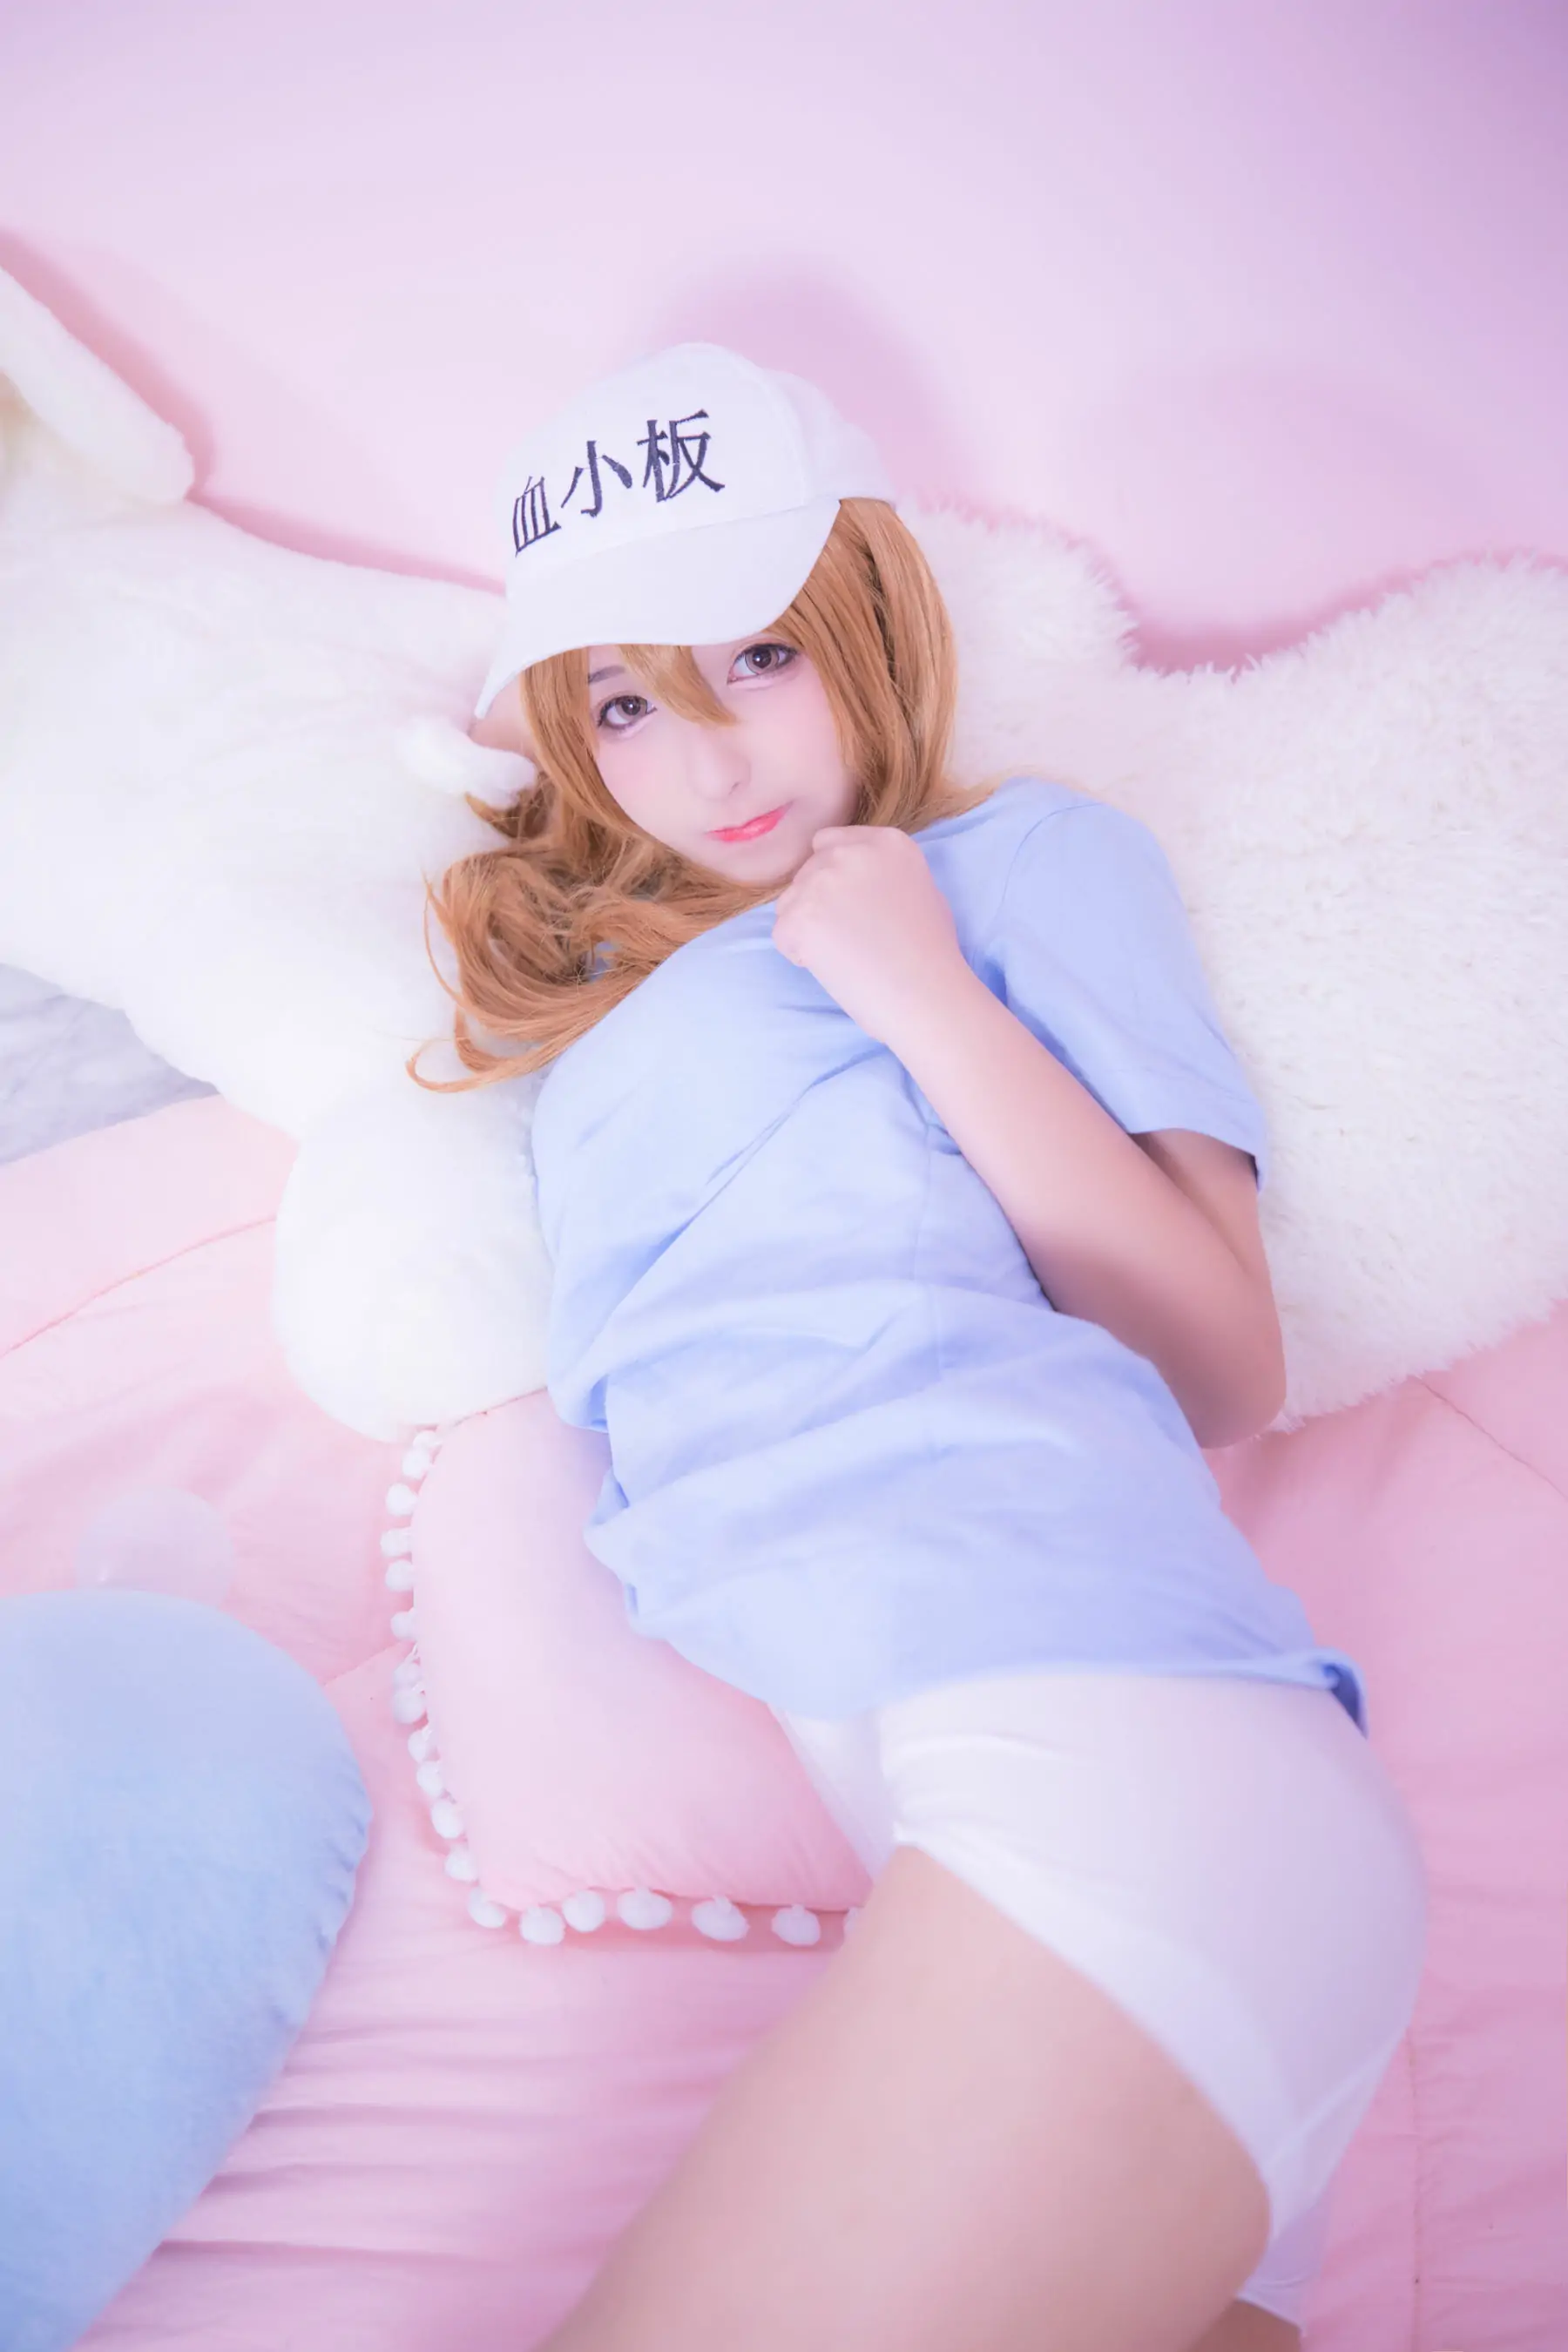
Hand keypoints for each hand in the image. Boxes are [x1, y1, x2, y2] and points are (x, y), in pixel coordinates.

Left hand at [771, 824, 969, 1049]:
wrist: (926, 993)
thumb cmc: (930, 952)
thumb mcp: (921, 889)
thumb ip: (883, 873)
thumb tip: (854, 881)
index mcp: (884, 842)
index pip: (827, 842)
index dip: (833, 877)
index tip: (849, 905)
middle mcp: (850, 852)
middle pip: (807, 872)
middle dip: (819, 903)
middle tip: (850, 938)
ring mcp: (822, 882)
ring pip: (790, 902)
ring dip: (807, 928)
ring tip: (845, 954)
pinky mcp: (800, 917)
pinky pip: (783, 934)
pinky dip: (800, 954)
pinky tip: (835, 966)